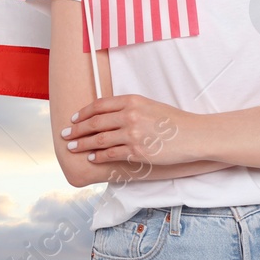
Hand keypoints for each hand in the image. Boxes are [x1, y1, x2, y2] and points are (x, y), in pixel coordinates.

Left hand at [62, 95, 195, 165]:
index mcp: (133, 101)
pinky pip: (111, 154)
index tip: (74, 119)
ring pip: (99, 139)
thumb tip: (108, 117)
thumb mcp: (150, 106)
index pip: (100, 106)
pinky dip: (98, 156)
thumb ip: (130, 109)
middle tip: (66, 136)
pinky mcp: (137, 151)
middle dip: (76, 130)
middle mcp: (130, 115)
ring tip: (73, 148)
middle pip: (94, 123)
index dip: (83, 113)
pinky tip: (92, 158)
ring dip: (83, 144)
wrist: (193, 135)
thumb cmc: (174, 121)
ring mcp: (132, 134)